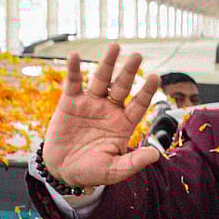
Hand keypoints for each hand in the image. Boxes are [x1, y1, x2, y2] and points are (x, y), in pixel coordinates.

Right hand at [41, 45, 160, 187]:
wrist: (63, 171)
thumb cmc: (92, 171)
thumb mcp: (114, 171)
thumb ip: (133, 162)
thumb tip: (155, 155)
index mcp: (123, 124)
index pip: (139, 105)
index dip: (146, 91)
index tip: (155, 77)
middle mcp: (109, 110)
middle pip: (122, 87)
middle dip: (129, 71)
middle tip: (138, 55)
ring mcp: (90, 104)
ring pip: (100, 80)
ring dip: (107, 64)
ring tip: (114, 47)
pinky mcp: (70, 103)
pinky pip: (72, 83)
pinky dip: (73, 69)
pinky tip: (74, 56)